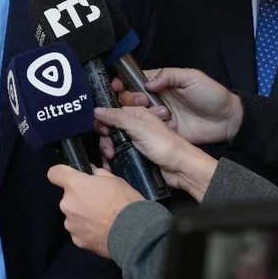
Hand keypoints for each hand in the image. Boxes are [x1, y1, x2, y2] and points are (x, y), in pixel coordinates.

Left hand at [46, 164, 142, 258]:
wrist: (134, 232)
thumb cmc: (125, 202)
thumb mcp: (114, 180)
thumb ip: (97, 175)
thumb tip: (90, 173)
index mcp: (75, 185)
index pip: (54, 173)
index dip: (61, 173)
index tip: (70, 177)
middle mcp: (67, 204)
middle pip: (68, 197)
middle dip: (79, 198)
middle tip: (98, 203)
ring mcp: (70, 224)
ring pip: (73, 215)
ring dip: (82, 216)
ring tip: (102, 221)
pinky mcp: (77, 240)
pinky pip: (79, 231)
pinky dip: (87, 231)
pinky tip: (102, 232)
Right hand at [94, 106, 218, 201]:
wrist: (181, 168)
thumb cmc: (165, 145)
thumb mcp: (139, 127)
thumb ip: (117, 117)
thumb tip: (97, 110)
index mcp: (137, 113)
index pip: (112, 112)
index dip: (104, 120)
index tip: (103, 130)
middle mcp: (136, 125)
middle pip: (111, 127)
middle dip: (105, 137)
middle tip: (108, 148)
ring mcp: (136, 140)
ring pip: (113, 141)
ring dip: (108, 148)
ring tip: (111, 157)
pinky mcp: (137, 153)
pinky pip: (119, 153)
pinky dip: (113, 158)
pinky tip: (110, 163)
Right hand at [112, 68, 242, 144]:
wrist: (226, 120)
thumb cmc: (211, 94)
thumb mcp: (192, 77)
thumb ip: (169, 75)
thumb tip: (147, 83)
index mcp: (160, 83)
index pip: (135, 81)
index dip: (123, 83)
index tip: (117, 86)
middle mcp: (155, 99)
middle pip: (130, 98)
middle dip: (129, 99)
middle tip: (142, 101)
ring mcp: (158, 116)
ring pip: (134, 115)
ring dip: (135, 114)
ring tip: (153, 114)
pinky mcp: (163, 132)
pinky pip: (146, 131)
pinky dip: (143, 129)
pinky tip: (148, 127)